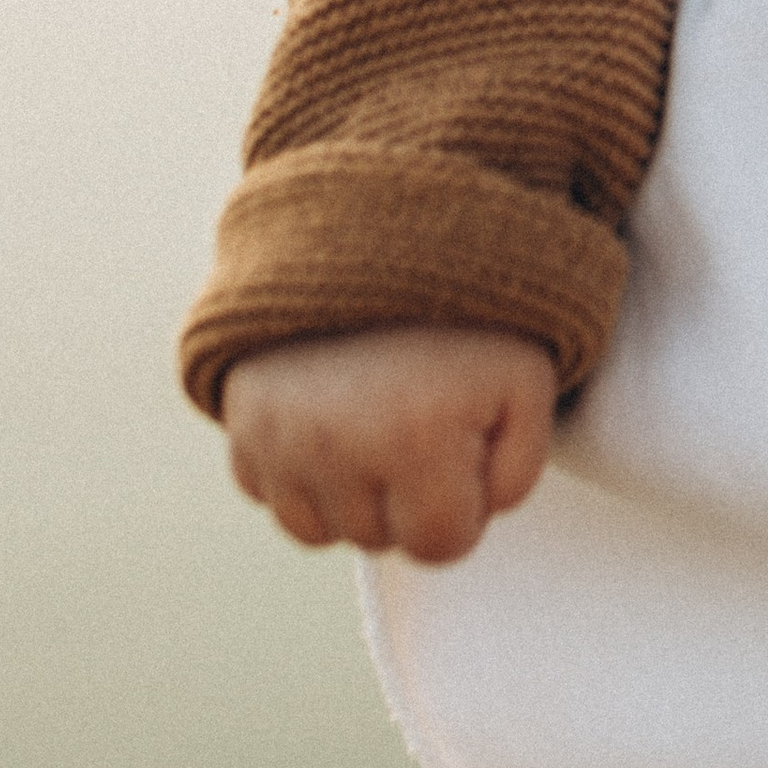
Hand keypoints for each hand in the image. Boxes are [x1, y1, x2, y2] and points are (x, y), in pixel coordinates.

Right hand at [219, 325, 555, 560]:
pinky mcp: (239, 419)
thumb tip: (472, 518)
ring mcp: (277, 436)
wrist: (377, 222)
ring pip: (318, 528)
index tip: (467, 445)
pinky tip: (332, 412)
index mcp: (413, 439)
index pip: (441, 546)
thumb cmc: (467, 303)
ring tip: (377, 416)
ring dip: (351, 492)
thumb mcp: (529, 379)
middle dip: (409, 496)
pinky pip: (266, 492)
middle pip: (379, 539)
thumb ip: (519, 471)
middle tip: (423, 415)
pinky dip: (298, 469)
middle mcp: (333, 448)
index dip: (465, 503)